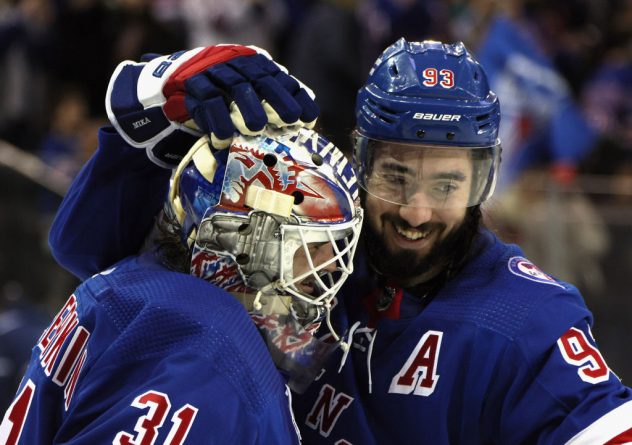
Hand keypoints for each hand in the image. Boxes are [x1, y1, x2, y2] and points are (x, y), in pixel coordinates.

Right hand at [106, 45, 318, 166]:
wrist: (166, 90)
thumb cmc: (214, 99)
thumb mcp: (240, 98)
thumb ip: (264, 105)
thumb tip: (298, 125)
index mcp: (249, 63)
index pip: (278, 76)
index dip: (295, 95)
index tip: (309, 117)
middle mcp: (232, 62)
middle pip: (260, 79)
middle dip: (278, 99)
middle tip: (290, 120)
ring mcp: (210, 71)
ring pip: (234, 87)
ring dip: (247, 109)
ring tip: (255, 128)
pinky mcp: (188, 84)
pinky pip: (205, 101)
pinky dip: (215, 119)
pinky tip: (224, 136)